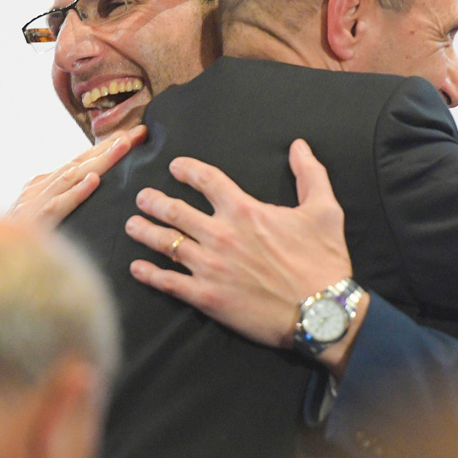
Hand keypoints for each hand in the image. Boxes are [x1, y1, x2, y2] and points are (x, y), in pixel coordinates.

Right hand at [5, 125, 146, 230]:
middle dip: (113, 146)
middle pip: (83, 162)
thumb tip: (95, 184)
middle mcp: (41, 186)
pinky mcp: (34, 222)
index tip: (137, 135)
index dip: (110, 146)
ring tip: (123, 146)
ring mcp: (37, 202)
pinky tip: (92, 182)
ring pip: (73, 176)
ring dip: (100, 160)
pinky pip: (58, 206)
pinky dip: (76, 193)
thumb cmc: (21, 240)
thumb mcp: (45, 213)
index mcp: (46, 183)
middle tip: (140, 132)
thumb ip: (65, 198)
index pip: (84, 160)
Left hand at [126, 139, 365, 373]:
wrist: (322, 312)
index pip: (207, 180)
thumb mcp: (326, 210)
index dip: (187, 170)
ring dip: (144, 231)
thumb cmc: (324, 261)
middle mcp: (222, 234)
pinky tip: (136, 267)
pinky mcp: (207, 297)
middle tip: (142, 197)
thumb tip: (299, 146)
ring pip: (166, 243)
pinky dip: (149, 274)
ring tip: (132, 224)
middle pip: (176, 211)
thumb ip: (310, 174)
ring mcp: (211, 267)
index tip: (175, 167)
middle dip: (154, 201)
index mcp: (245, 210)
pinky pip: (169, 282)